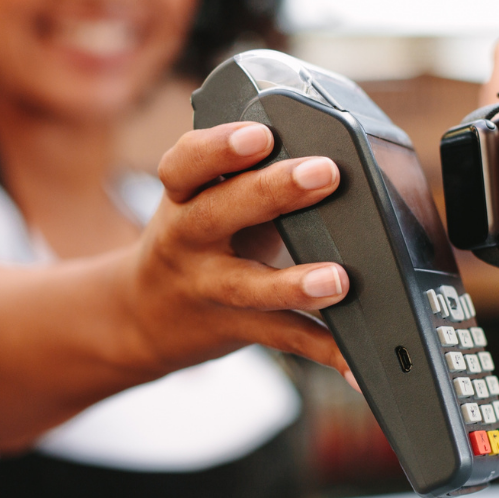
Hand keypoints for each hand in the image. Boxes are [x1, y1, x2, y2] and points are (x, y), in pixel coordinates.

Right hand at [125, 121, 353, 383]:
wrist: (141, 316)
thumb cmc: (193, 242)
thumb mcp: (201, 200)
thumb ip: (247, 178)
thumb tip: (323, 157)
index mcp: (184, 196)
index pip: (186, 164)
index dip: (219, 146)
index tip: (259, 133)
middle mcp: (188, 240)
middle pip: (219, 213)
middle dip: (271, 191)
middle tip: (324, 173)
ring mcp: (209, 289)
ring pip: (248, 287)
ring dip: (294, 284)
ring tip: (338, 280)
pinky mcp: (236, 327)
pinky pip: (282, 337)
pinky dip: (324, 351)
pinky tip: (357, 363)